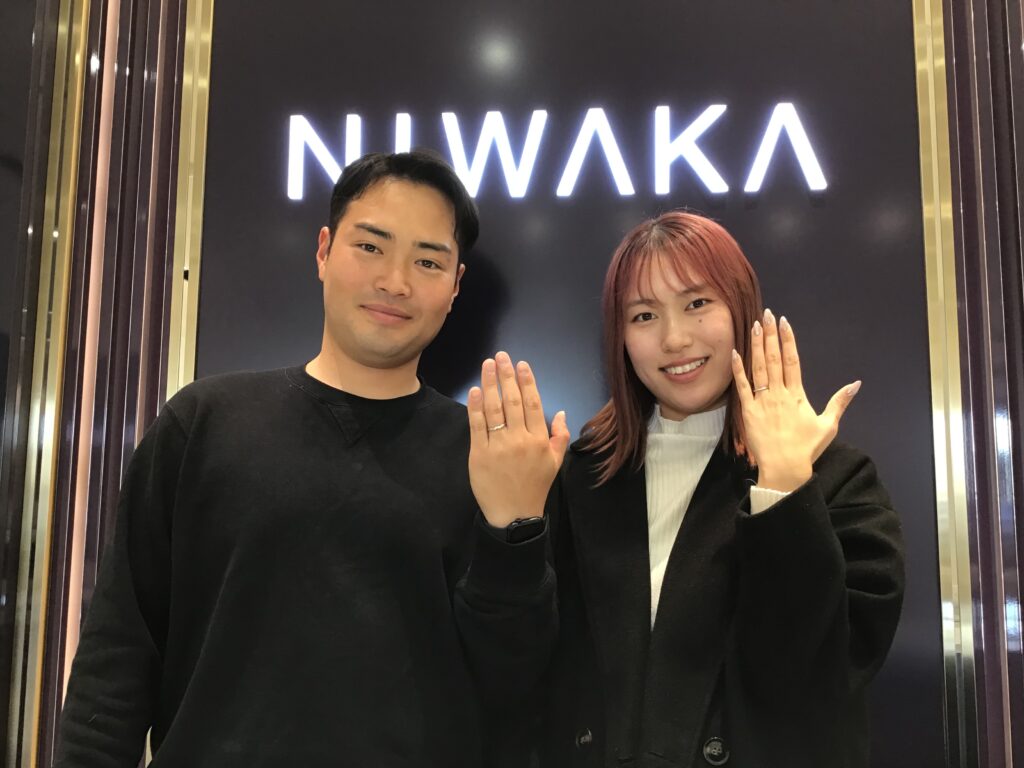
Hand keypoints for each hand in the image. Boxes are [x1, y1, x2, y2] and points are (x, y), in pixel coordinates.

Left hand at [467, 351, 569, 527]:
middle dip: (506, 376)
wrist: (514, 516)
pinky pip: (477, 426)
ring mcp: (499, 446)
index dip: (526, 381)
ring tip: (487, 365)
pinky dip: (476, 407)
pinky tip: (475, 390)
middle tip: (501, 356)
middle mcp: (521, 440)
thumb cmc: (534, 487)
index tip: (520, 364)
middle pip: (512, 401)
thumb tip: (559, 412)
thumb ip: (559, 436)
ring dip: (490, 384)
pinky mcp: (479, 454)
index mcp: (540, 440)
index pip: (533, 404)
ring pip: (494, 410)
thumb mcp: (555, 463)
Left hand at [730, 309, 860, 491]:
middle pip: (774, 358)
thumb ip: (839, 402)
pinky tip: (735, 353)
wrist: (784, 468)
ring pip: (758, 368)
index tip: (784, 323)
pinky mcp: (748, 411)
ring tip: (755, 326)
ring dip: (756, 346)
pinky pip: (742, 387)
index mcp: (797, 395)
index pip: (792, 360)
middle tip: (766, 314)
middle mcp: (779, 393)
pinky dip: (738, 370)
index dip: (788, 340)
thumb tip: (856, 384)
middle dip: (770, 335)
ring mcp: (762, 401)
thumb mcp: (828, 425)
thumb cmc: (807, 448)